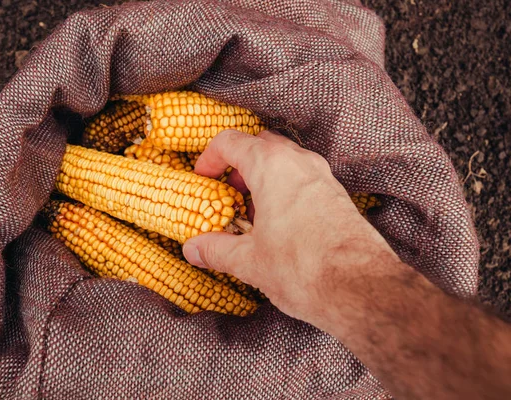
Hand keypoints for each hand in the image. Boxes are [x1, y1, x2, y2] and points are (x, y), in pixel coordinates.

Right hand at [183, 130, 397, 330]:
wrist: (362, 287)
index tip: (202, 178)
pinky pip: (304, 179)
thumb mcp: (249, 261)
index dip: (209, 157)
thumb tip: (193, 249)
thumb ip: (216, 250)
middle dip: (238, 164)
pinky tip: (280, 224)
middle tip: (227, 193)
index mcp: (272, 166)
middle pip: (260, 144)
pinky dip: (285, 188)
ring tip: (252, 211)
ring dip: (263, 176)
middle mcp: (300, 162)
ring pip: (285, 160)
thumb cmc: (302, 268)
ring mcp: (323, 176)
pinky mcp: (338, 195)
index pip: (231, 141)